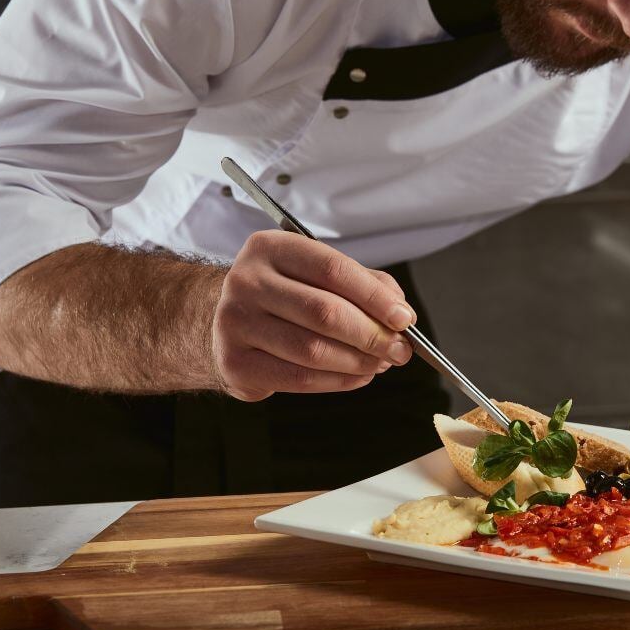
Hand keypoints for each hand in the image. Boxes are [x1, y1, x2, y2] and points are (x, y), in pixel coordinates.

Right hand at [211, 231, 415, 400]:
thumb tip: (399, 313)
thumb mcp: (316, 274)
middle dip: (372, 335)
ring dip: (357, 362)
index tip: (404, 318)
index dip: (375, 297)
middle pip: (324, 312)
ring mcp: (235, 323)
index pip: (333, 269)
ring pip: (312, 350)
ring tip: (380, 363)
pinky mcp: (235, 362)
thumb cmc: (282, 295)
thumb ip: (361, 284)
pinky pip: (298, 378)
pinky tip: (356, 376)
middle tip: (399, 349)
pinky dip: (337, 381)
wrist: (225, 320)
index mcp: (271, 248)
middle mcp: (247, 281)